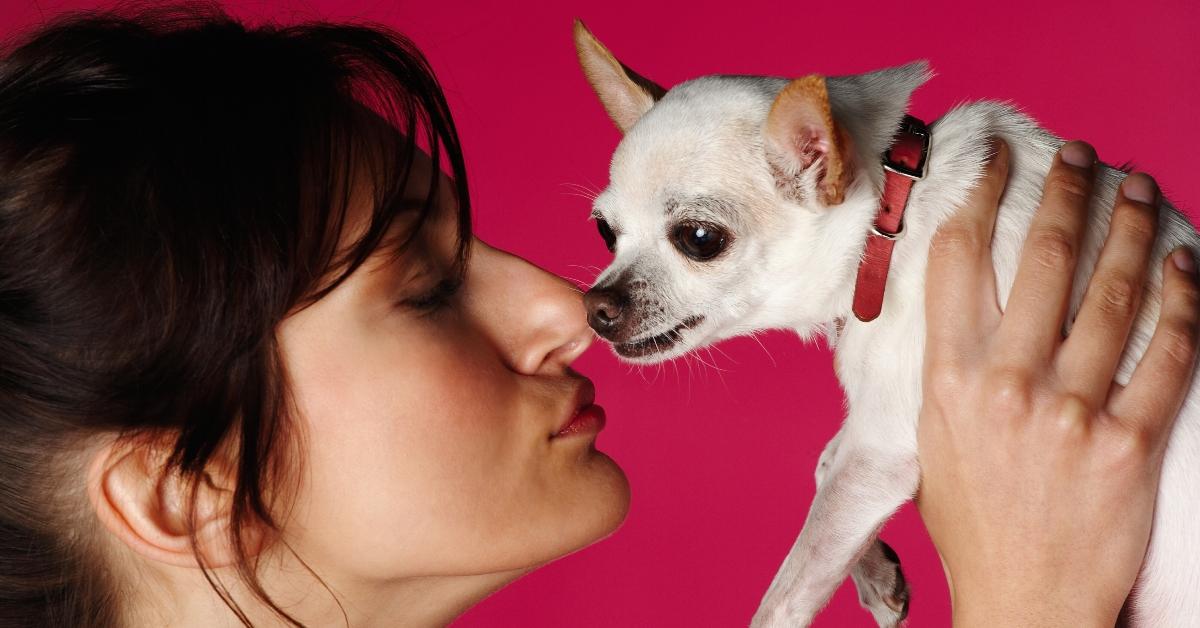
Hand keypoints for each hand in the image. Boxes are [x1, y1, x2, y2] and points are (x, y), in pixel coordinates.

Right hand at [915, 139, 1199, 626]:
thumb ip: (951, 371)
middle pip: (1042, 259)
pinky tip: (1185, 265)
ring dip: (1131, 228)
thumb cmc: (975, 521)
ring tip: (1139, 188)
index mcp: (948, 380)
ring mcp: (1070, 413)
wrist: (1024, 598)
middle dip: (1067, 192)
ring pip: (1112, 294)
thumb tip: (968, 307)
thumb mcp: (935, 439)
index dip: (982, 196)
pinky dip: (1182, 301)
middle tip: (1083, 154)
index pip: (959, 261)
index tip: (1001, 160)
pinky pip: (1166, 355)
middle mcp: (1005, 385)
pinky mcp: (1129, 443)